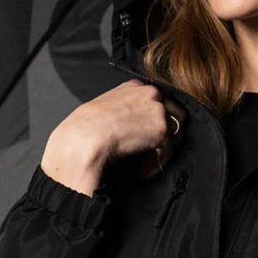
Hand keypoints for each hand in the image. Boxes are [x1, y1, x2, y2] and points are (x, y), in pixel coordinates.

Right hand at [42, 80, 186, 194]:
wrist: (84, 138)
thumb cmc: (85, 127)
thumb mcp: (104, 106)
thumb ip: (123, 109)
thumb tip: (127, 124)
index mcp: (134, 86)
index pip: (156, 101)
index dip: (153, 120)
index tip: (145, 135)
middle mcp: (150, 93)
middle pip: (173, 114)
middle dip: (165, 133)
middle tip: (152, 150)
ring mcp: (158, 110)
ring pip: (172, 134)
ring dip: (159, 150)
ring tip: (144, 163)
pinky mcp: (161, 130)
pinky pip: (166, 152)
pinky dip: (155, 163)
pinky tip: (142, 170)